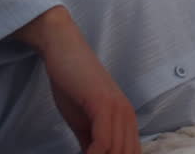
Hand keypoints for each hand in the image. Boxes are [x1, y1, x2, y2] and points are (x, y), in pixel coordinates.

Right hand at [14, 7, 139, 153]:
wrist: (64, 51)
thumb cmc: (72, 84)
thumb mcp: (82, 121)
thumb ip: (91, 141)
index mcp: (126, 119)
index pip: (130, 153)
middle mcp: (128, 115)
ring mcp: (118, 109)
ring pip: (117, 152)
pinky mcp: (104, 104)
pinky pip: (104, 141)